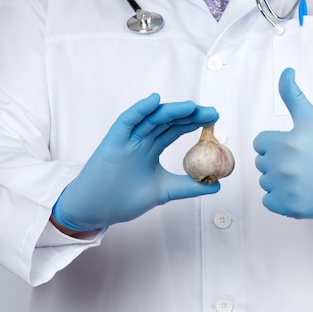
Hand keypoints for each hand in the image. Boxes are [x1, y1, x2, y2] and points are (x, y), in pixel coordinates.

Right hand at [52, 93, 219, 230]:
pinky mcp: (112, 142)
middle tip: (211, 112)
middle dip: (190, 115)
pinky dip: (140, 110)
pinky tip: (154, 101)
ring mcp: (127, 139)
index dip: (194, 122)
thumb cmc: (123, 199)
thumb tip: (216, 185)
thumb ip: (188, 187)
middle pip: (167, 121)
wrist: (96, 210)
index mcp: (151, 149)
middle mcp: (140, 140)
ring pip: (151, 119)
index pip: (175, 129)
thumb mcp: (165, 191)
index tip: (213, 119)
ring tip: (192, 106)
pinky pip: (126, 121)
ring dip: (171, 110)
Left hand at [253, 68, 312, 217]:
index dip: (275, 144)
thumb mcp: (312, 117)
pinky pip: (268, 201)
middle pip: (261, 163)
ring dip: (277, 180)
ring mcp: (285, 188)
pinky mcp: (289, 207)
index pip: (260, 143)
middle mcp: (283, 165)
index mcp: (285, 142)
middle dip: (276, 161)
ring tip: (301, 176)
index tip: (293, 147)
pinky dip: (279, 199)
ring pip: (265, 182)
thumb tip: (286, 72)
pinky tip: (297, 191)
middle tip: (300, 162)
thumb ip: (293, 95)